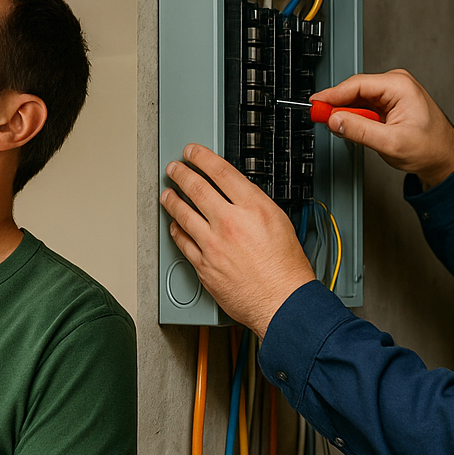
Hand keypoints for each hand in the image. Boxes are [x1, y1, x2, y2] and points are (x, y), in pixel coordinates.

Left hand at [161, 144, 317, 337]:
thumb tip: (238, 196)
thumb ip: (255, 206)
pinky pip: (183, 242)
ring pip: (184, 214)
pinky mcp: (204, 266)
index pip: (221, 172)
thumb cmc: (287, 269)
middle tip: (175, 167)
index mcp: (253, 208)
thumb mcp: (280, 222)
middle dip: (182, 174)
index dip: (202, 157)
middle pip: (197, 189)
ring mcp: (213, 245)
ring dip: (172, 200)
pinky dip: (176, 230)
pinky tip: (174, 225)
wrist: (283, 302)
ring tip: (167, 193)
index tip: (193, 152)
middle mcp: (230, 223)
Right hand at [311, 69, 453, 188]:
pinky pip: (363, 107)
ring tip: (342, 130)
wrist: (444, 158)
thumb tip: (335, 120)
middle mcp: (395, 84)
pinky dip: (354, 118)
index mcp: (399, 85)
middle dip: (337, 106)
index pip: (356, 85)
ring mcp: (391, 93)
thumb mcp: (391, 143)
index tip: (315, 106)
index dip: (332, 96)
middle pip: (354, 90)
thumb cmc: (429, 148)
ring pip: (356, 99)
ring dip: (347, 114)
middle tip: (320, 119)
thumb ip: (359, 131)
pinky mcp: (387, 104)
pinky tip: (353, 129)